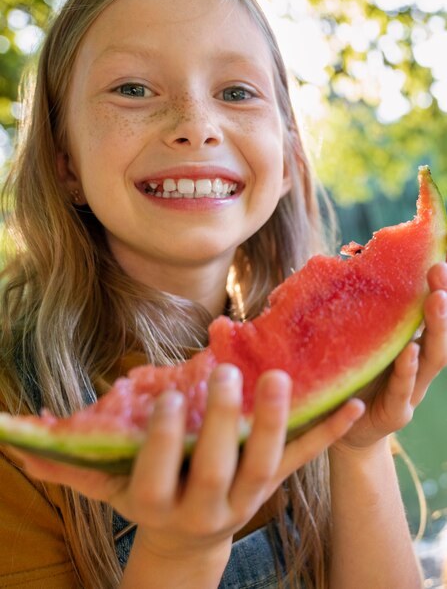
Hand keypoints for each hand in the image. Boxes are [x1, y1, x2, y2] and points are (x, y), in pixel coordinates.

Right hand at [11, 365, 363, 559]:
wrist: (186, 541)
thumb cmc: (141, 499)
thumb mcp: (105, 485)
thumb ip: (68, 461)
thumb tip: (13, 437)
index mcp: (157, 502)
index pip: (158, 473)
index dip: (163, 439)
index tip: (168, 396)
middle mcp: (204, 506)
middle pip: (217, 468)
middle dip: (222, 424)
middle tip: (228, 375)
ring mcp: (245, 499)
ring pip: (265, 465)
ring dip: (275, 423)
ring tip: (278, 377)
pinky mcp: (273, 487)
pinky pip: (304, 461)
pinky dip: (327, 433)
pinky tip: (353, 403)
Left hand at [333, 261, 446, 451]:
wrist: (343, 431)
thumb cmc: (350, 380)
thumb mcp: (356, 345)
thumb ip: (357, 318)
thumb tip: (342, 269)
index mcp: (407, 346)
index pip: (425, 315)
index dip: (435, 288)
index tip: (436, 259)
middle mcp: (416, 365)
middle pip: (437, 332)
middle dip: (442, 302)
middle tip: (440, 270)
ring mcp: (411, 389)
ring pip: (431, 358)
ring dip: (437, 329)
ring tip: (436, 300)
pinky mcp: (396, 412)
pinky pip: (403, 390)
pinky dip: (406, 371)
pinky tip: (408, 352)